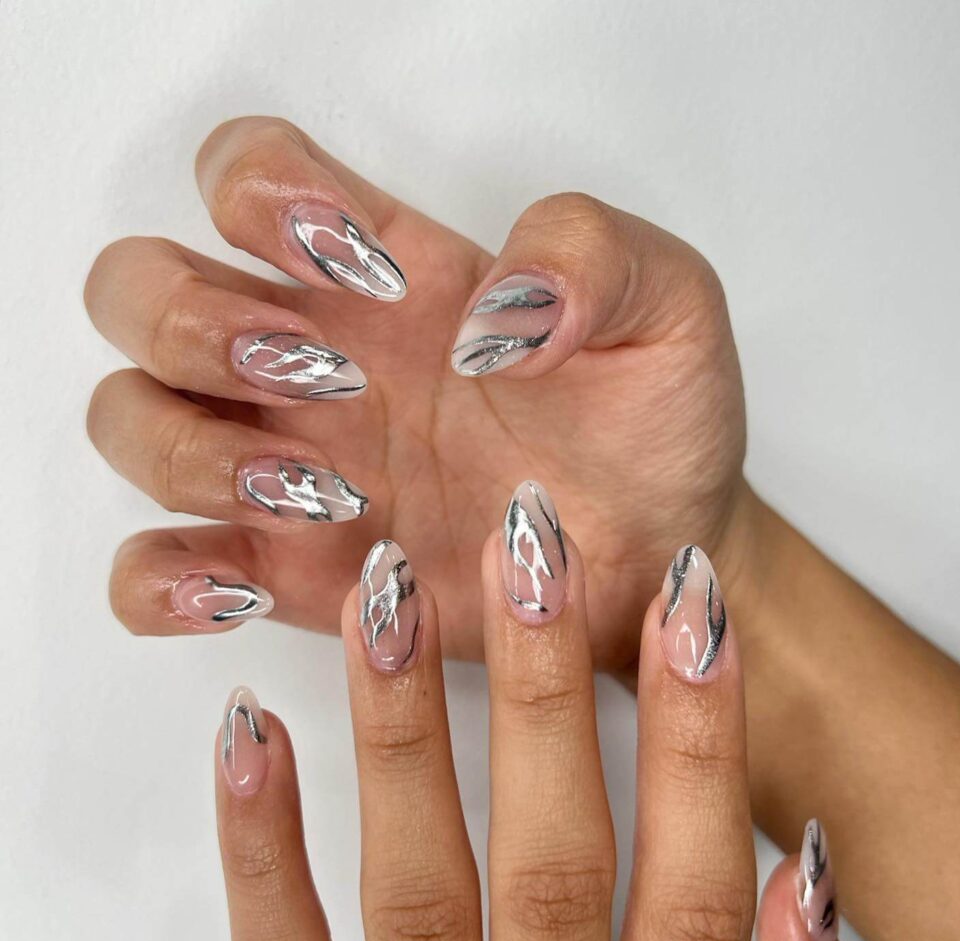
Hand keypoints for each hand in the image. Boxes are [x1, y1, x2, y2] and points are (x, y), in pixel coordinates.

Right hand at [85, 115, 747, 667]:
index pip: (248, 175)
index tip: (373, 272)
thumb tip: (495, 316)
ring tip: (326, 491)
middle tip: (324, 379)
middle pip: (139, 292)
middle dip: (190, 325)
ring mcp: (291, 467)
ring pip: (131, 422)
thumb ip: (592, 258)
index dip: (265, 196)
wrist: (656, 551)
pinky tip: (250, 584)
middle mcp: (314, 360)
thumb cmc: (652, 424)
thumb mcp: (666, 307)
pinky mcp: (294, 572)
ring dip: (187, 451)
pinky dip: (162, 579)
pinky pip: (158, 570)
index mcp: (385, 275)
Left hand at [215, 489, 867, 940]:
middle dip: (550, 696)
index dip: (705, 745)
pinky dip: (260, 849)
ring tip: (387, 594)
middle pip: (555, 867)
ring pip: (416, 893)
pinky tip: (250, 730)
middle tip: (530, 545)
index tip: (693, 605)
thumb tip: (806, 876)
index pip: (695, 893)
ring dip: (404, 734)